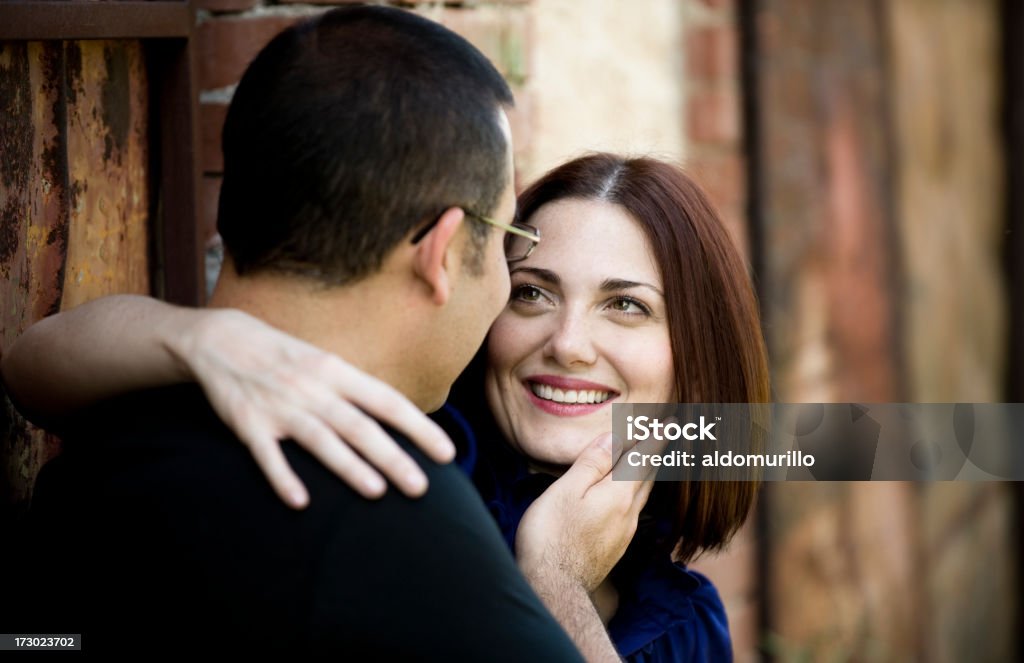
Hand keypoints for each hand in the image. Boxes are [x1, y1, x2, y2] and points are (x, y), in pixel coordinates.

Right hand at [166, 308, 454, 507]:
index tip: (446, 453)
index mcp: (337, 372)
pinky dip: (282, 476)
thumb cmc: (286, 357)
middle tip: (421, 486)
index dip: (419, 428)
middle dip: (392, 457)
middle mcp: (313, 389)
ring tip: (377, 491)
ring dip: (349, 466)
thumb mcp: (327, 363)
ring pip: (321, 440)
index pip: (387, 402)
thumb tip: (402, 417)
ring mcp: (280, 407)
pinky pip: (267, 454)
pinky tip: (300, 501)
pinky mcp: (248, 424)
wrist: (221, 339)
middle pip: (360, 426)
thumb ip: (359, 391)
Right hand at [515, 432, 657, 594]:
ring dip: (648, 473)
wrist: (554, 589)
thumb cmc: (552, 536)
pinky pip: (633, 510)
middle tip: (667, 435)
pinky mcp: (615, 547)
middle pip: (648, 476)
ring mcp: (624, 532)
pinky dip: (636, 492)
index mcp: (618, 494)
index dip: (656, 438)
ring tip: (650, 459)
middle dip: (656, 454)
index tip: (672, 422)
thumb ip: (592, 463)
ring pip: (642, 494)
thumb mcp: (567, 490)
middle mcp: (629, 513)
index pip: (643, 458)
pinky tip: (628, 495)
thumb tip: (615, 437)